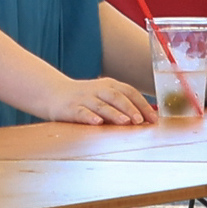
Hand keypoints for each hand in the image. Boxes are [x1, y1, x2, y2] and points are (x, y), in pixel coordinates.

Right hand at [35, 69, 154, 128]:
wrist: (53, 93)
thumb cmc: (85, 98)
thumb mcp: (104, 97)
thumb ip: (121, 105)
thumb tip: (145, 119)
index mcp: (109, 85)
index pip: (130, 92)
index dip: (142, 104)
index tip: (154, 118)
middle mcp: (98, 89)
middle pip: (117, 97)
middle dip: (131, 109)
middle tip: (141, 121)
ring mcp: (84, 98)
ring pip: (101, 105)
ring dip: (115, 114)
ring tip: (126, 122)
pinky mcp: (70, 108)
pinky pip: (81, 112)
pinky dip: (90, 117)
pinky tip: (97, 122)